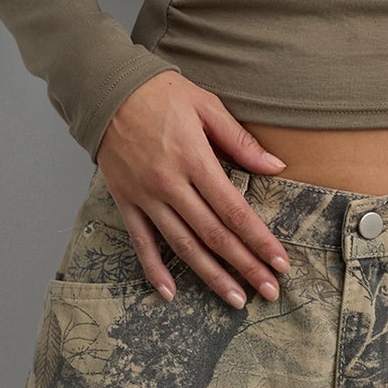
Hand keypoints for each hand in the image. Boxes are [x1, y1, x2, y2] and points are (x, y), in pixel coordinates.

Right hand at [95, 72, 292, 305]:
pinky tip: (170, 293)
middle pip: (214, 235)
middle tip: (269, 291)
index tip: (280, 263)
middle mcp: (170, 184)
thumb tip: (276, 167)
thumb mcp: (207, 106)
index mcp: (194, 159)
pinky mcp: (125, 201)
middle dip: (245, 266)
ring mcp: (145, 196)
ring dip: (211, 276)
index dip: (260, 240)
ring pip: (182, 245)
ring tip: (235, 299)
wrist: (107, 88)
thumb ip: (240, 142)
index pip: (234, 210)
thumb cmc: (161, 93)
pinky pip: (141, 242)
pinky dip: (154, 269)